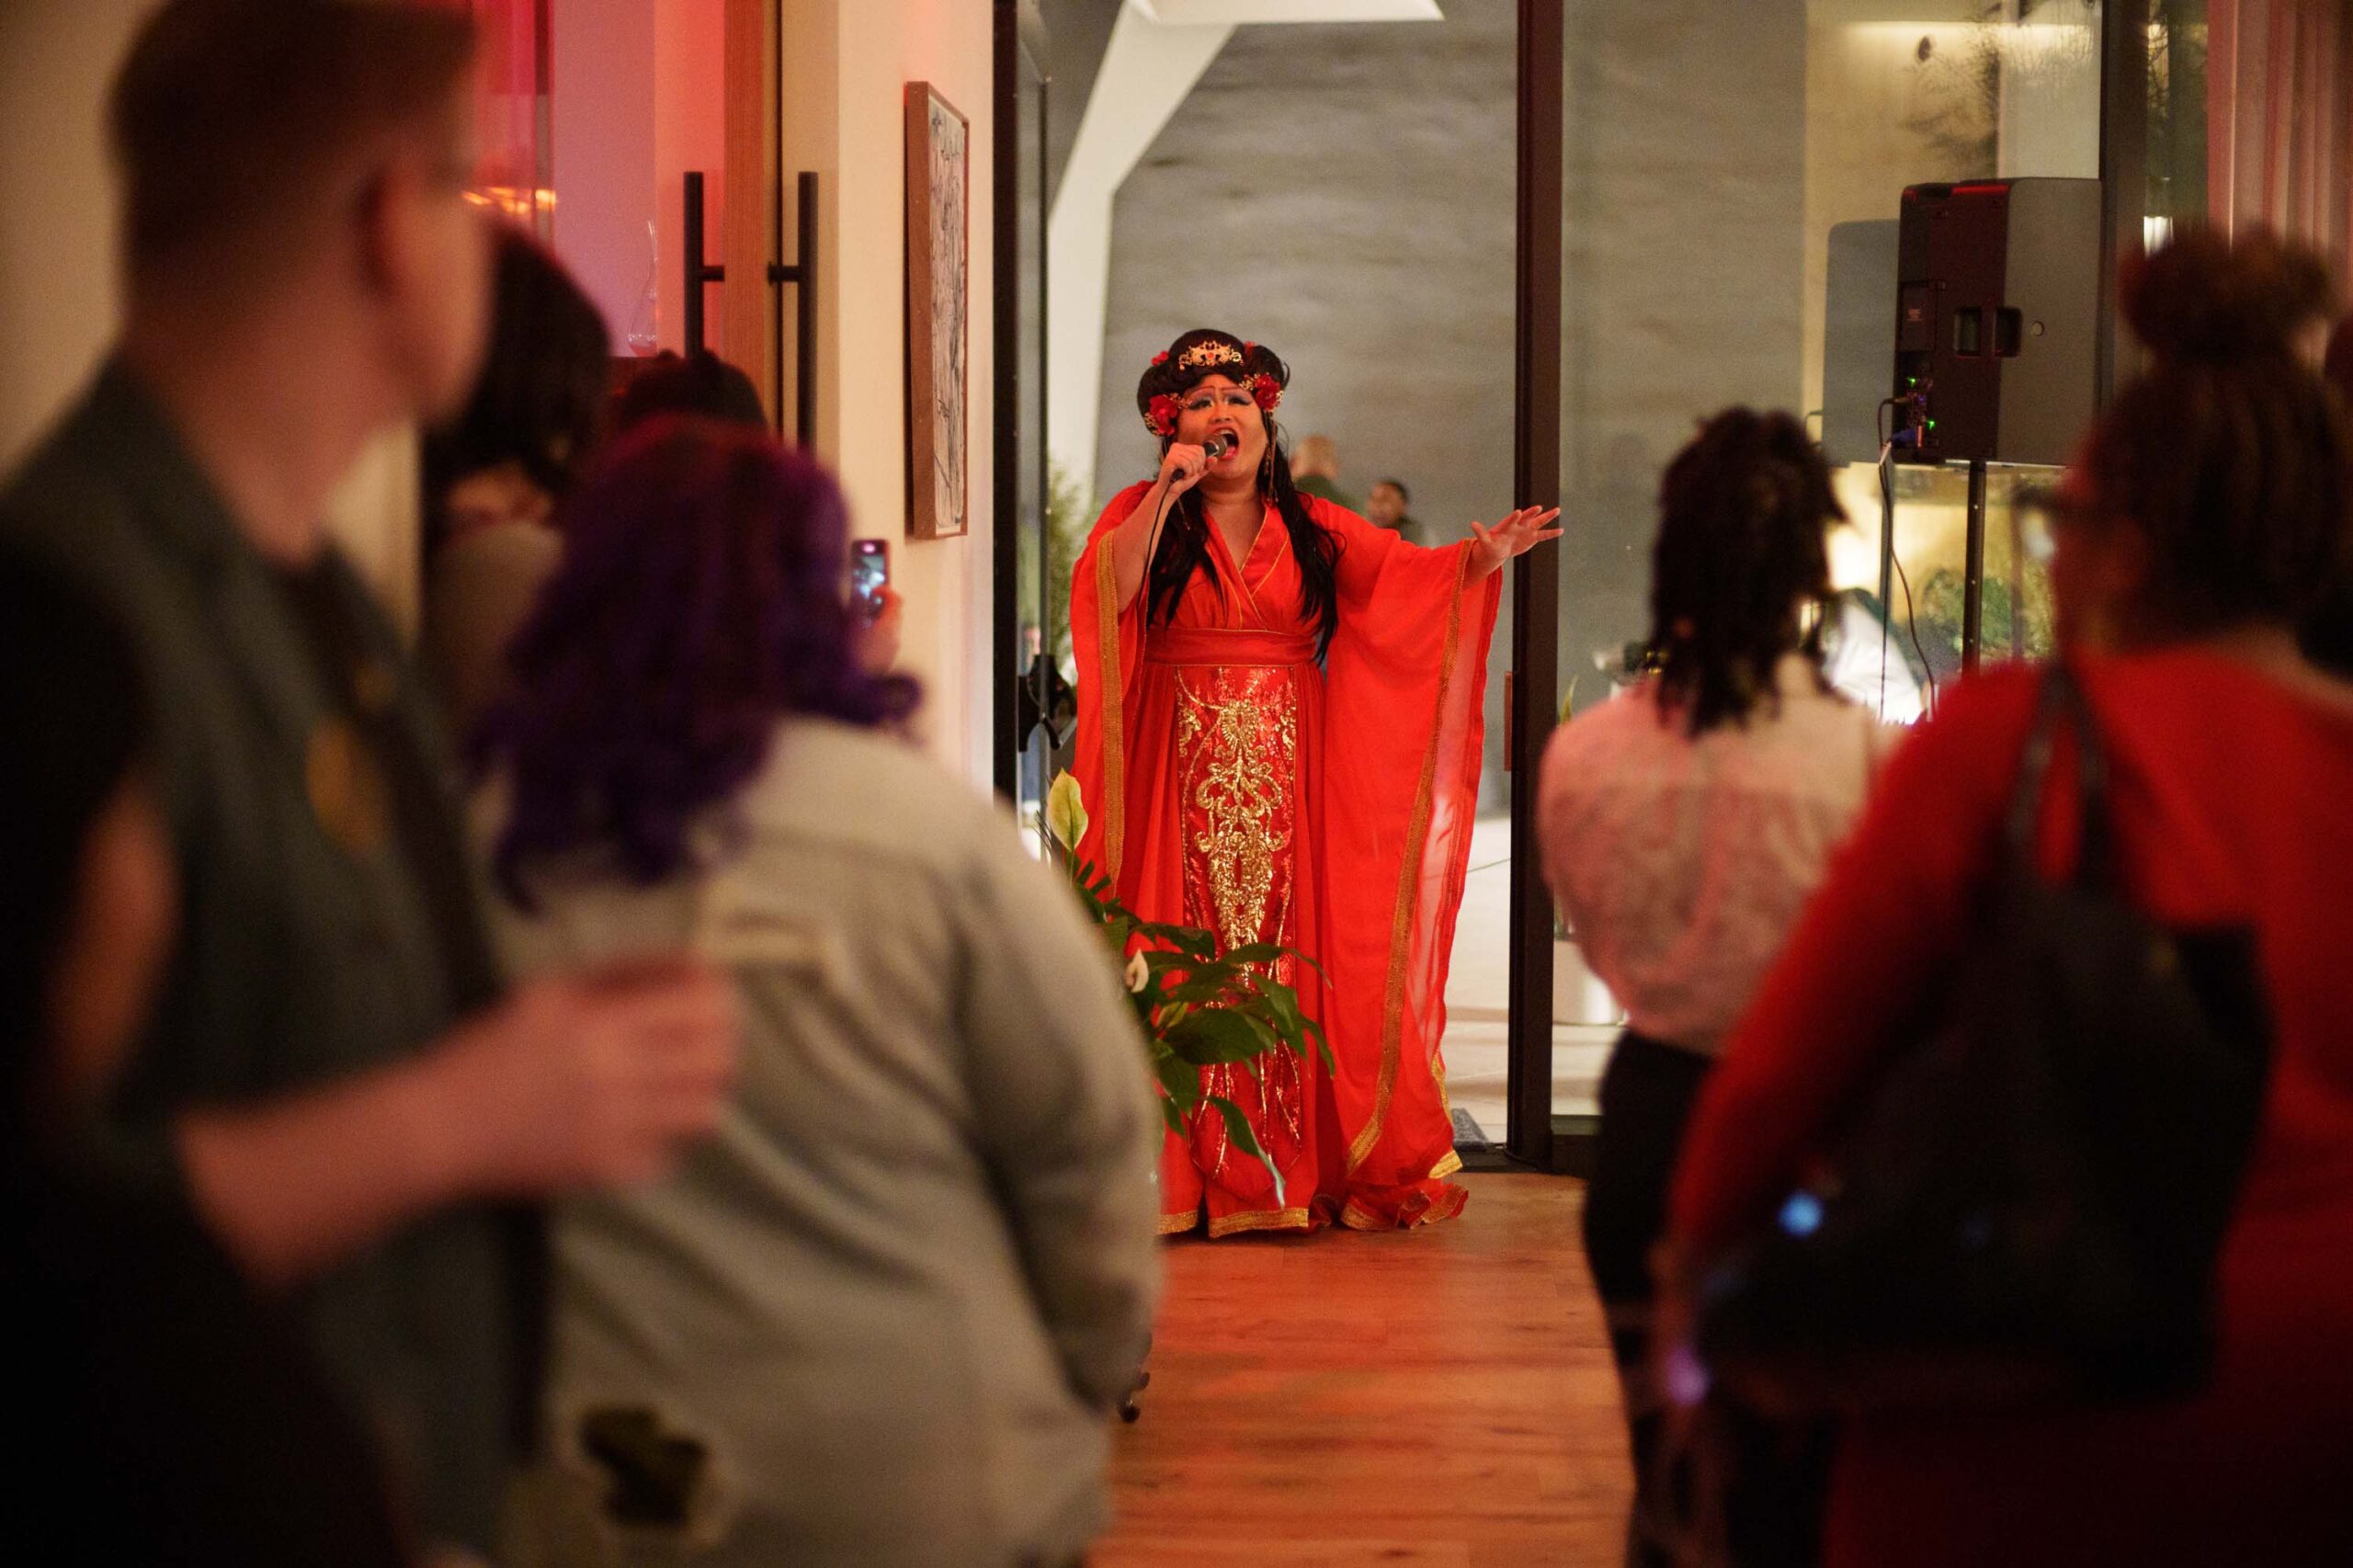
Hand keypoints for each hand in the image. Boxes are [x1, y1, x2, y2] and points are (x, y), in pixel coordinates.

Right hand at [432, 957, 739, 1195]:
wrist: (440, 1126)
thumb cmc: (490, 1050)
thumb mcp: (549, 993)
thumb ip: (620, 975)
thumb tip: (688, 964)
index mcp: (602, 1023)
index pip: (701, 1003)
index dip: (718, 992)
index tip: (710, 990)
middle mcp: (618, 1075)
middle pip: (717, 1056)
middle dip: (721, 1040)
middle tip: (702, 1037)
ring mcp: (618, 1128)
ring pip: (706, 1109)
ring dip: (700, 1090)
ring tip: (677, 1081)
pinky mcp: (609, 1169)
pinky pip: (669, 1152)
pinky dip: (663, 1135)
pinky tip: (639, 1122)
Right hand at [857, 582, 903, 673]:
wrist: (849, 690)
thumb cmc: (848, 659)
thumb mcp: (848, 625)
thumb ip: (856, 605)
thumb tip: (859, 593)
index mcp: (887, 628)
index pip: (896, 601)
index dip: (886, 591)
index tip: (874, 590)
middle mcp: (894, 640)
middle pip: (896, 614)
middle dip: (882, 605)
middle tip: (866, 602)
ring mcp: (891, 652)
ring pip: (891, 628)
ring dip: (879, 619)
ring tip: (859, 620)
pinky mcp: (886, 662)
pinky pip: (886, 642)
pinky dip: (877, 634)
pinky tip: (859, 639)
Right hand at [1157, 443, 1211, 499]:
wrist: (1170, 491)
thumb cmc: (1181, 481)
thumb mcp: (1197, 473)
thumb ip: (1207, 466)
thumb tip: (1214, 458)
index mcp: (1182, 447)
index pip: (1200, 449)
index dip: (1201, 462)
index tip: (1192, 470)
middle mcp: (1177, 447)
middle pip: (1198, 454)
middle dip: (1197, 468)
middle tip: (1188, 474)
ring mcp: (1173, 452)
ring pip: (1193, 459)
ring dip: (1191, 472)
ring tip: (1184, 475)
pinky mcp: (1170, 459)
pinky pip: (1187, 464)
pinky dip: (1187, 473)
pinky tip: (1181, 476)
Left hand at [1466, 505, 1564, 577]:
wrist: (1498, 550)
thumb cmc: (1489, 545)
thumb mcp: (1484, 541)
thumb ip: (1481, 532)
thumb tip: (1472, 523)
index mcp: (1507, 526)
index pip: (1511, 520)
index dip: (1515, 517)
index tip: (1519, 512)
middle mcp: (1519, 525)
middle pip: (1527, 517)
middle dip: (1532, 513)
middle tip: (1539, 507)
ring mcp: (1527, 530)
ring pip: (1539, 522)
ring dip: (1547, 516)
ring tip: (1558, 510)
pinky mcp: (1532, 537)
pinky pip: (1544, 535)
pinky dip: (1552, 533)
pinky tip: (1562, 531)